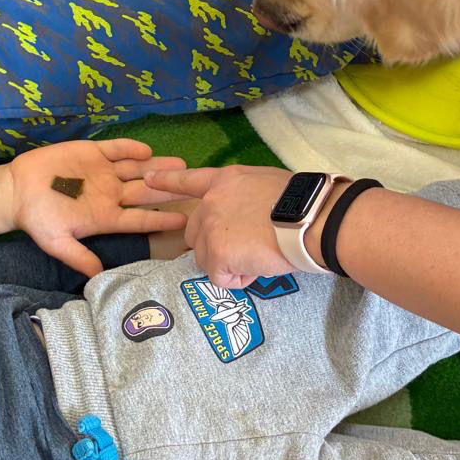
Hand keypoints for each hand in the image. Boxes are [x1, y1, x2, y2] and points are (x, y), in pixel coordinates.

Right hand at [8, 138, 188, 276]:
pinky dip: (130, 148)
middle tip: (195, 188)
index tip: (182, 221)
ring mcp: (104, 172)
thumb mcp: (57, 243)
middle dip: (169, 190)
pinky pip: (116, 149)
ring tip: (180, 165)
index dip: (160, 220)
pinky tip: (146, 151)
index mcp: (106, 217)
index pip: (139, 220)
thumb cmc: (37, 219)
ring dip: (158, 167)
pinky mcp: (93, 152)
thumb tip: (97, 277)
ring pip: (137, 169)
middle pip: (146, 192)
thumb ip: (78, 257)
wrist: (16, 191)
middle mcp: (111, 194)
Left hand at [140, 163, 291, 286]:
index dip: (166, 181)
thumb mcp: (267, 184)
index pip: (189, 180)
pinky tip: (259, 265)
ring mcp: (211, 228)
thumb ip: (244, 196)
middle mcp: (211, 202)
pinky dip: (240, 279)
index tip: (148, 179)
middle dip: (215, 246)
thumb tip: (245, 217)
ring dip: (229, 264)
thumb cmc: (302, 202)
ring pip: (207, 259)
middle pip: (194, 233)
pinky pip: (222, 278)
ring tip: (259, 255)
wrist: (311, 220)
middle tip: (247, 248)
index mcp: (225, 180)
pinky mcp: (218, 254)